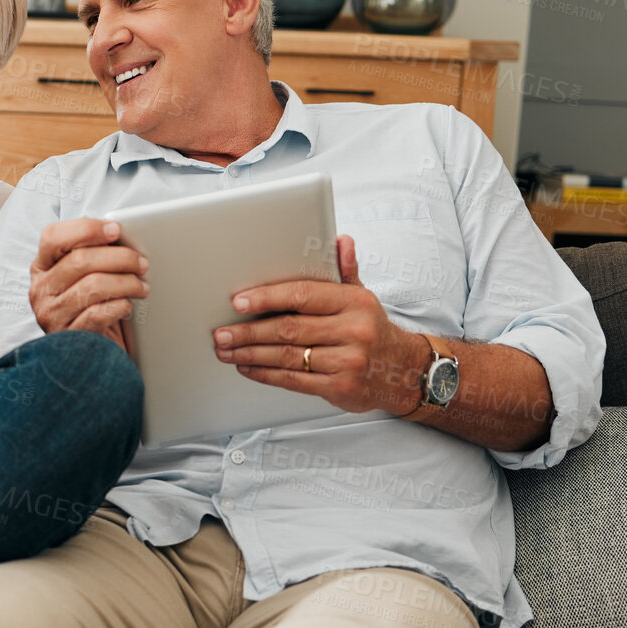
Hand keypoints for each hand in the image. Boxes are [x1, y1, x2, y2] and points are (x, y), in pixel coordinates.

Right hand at [28, 218, 148, 349]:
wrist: (91, 354)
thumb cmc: (92, 306)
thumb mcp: (85, 276)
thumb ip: (94, 253)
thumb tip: (120, 235)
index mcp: (42, 266)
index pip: (54, 237)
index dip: (86, 229)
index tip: (116, 230)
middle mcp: (40, 289)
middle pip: (79, 261)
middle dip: (119, 258)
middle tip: (141, 263)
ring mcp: (50, 314)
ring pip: (92, 286)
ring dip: (126, 283)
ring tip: (142, 287)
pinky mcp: (67, 336)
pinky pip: (98, 314)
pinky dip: (119, 307)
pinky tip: (127, 306)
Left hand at [211, 235, 428, 413]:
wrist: (405, 371)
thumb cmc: (372, 329)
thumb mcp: (362, 297)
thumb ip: (345, 271)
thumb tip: (341, 240)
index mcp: (354, 302)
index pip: (303, 295)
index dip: (267, 298)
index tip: (238, 302)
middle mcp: (353, 330)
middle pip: (288, 329)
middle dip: (248, 332)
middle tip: (221, 333)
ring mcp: (348, 361)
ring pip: (287, 356)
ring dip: (250, 355)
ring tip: (226, 351)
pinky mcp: (340, 387)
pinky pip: (294, 380)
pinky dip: (266, 374)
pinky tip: (248, 368)